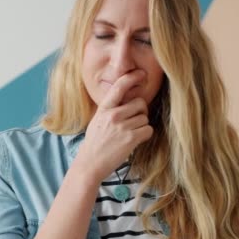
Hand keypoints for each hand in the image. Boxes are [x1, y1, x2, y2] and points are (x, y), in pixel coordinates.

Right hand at [75, 69, 153, 183]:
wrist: (90, 164)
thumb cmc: (94, 142)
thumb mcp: (97, 120)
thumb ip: (110, 108)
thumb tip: (126, 98)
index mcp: (104, 108)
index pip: (119, 86)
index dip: (132, 78)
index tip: (141, 74)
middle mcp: (113, 115)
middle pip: (140, 103)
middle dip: (140, 112)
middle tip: (133, 121)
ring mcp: (122, 127)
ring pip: (145, 118)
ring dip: (141, 126)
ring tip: (129, 134)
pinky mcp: (130, 139)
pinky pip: (148, 130)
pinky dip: (145, 135)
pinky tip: (135, 140)